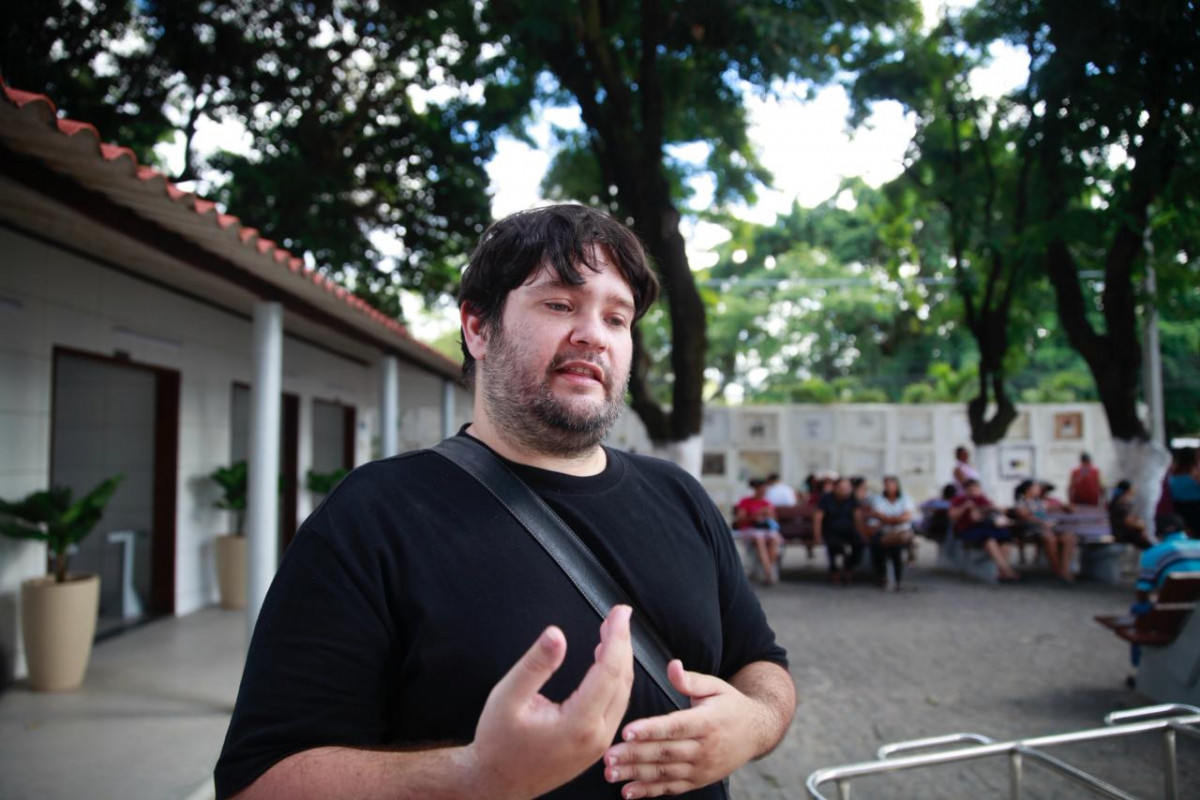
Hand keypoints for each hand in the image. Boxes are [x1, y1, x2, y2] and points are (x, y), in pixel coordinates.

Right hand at [465, 605, 634, 799]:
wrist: (497, 783)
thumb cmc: (498, 743)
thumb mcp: (507, 697)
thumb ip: (535, 665)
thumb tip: (556, 634)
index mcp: (578, 723)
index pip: (609, 670)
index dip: (617, 637)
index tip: (619, 612)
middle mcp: (596, 736)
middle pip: (622, 681)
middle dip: (623, 643)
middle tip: (618, 615)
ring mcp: (599, 744)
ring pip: (622, 694)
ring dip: (620, 661)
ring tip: (612, 633)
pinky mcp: (596, 745)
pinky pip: (615, 707)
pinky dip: (614, 680)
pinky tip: (604, 664)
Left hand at [601, 661, 763, 797]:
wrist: (757, 733)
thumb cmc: (731, 705)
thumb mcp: (716, 686)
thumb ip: (691, 679)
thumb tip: (672, 665)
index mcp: (707, 722)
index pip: (675, 727)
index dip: (650, 730)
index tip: (627, 731)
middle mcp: (704, 749)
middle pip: (664, 752)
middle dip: (634, 754)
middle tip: (608, 755)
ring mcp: (700, 768)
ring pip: (664, 773)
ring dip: (635, 774)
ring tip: (611, 773)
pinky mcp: (697, 781)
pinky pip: (670, 788)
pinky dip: (648, 792)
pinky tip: (627, 792)